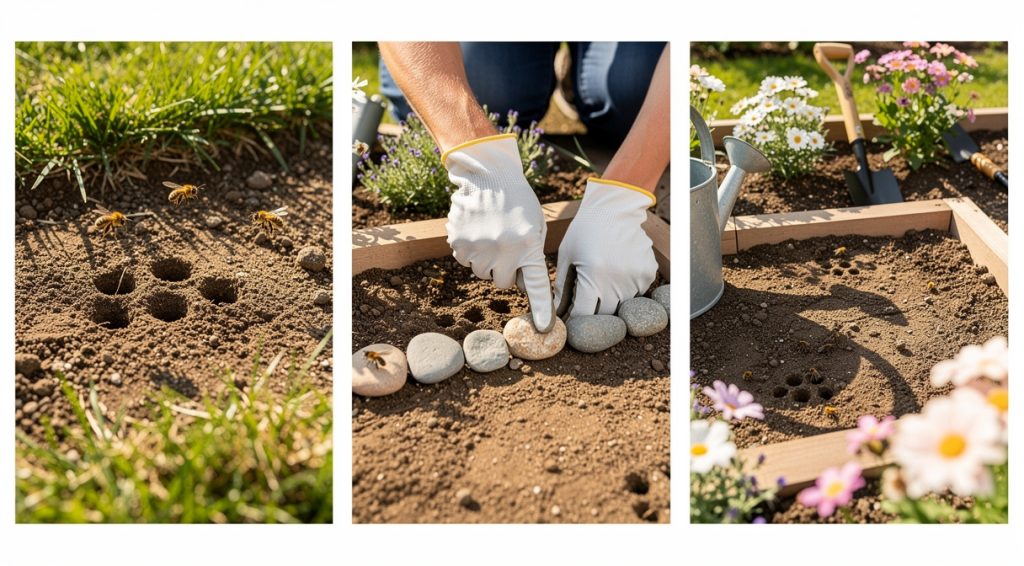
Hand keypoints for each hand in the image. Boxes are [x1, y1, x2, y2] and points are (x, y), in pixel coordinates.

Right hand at [445, 134, 553, 331]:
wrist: (488, 175)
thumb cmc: (517, 201)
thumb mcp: (534, 226)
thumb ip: (530, 255)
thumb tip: (522, 286)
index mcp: (528, 245)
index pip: (537, 284)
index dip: (542, 307)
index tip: (544, 327)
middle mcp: (504, 249)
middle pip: (501, 282)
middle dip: (503, 270)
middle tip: (504, 247)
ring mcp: (479, 247)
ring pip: (481, 272)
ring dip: (485, 260)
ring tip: (490, 233)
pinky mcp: (458, 242)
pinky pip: (464, 260)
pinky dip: (468, 250)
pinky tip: (475, 229)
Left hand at [554, 178, 656, 316]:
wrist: (615, 206)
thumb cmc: (585, 230)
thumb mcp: (567, 256)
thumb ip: (561, 287)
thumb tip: (556, 313)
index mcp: (593, 277)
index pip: (583, 315)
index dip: (575, 321)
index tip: (570, 319)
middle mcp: (617, 281)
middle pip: (604, 317)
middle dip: (593, 315)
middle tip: (586, 304)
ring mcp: (636, 278)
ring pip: (622, 306)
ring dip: (610, 302)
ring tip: (603, 280)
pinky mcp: (648, 273)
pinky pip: (636, 293)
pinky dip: (626, 290)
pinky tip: (618, 272)